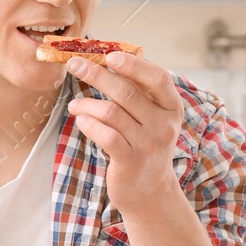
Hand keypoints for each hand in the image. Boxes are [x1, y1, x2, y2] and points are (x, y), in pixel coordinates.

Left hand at [64, 52, 184, 212]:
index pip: (158, 78)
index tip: (110, 55)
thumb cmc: (144, 144)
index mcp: (171, 108)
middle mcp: (163, 125)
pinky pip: (104, 135)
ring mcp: (148, 144)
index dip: (134, 64)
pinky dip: (88, 124)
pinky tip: (81, 121)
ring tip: (74, 105)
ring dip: (86, 104)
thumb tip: (109, 57)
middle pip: (126, 92)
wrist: (149, 190)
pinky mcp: (130, 161)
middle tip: (74, 64)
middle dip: (96, 74)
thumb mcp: (151, 117)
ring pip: (110, 112)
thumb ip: (139, 92)